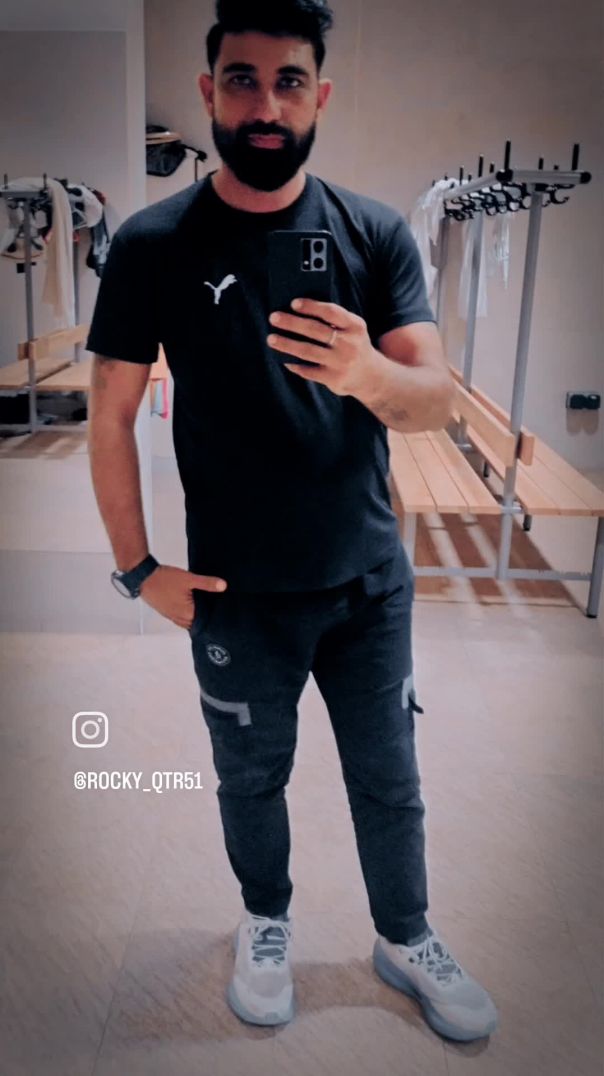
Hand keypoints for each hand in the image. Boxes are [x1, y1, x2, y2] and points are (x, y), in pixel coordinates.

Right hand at [139, 565, 226, 629]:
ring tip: (203, 607)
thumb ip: (207, 583)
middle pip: (196, 623)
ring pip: (187, 620)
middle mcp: (178, 618)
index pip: (205, 621)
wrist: (143, 577)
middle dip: (204, 617)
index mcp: (187, 613)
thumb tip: (223, 586)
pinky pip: (179, 617)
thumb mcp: (189, 579)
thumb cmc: (164, 579)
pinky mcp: (165, 611)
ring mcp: (170, 615)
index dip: (213, 616)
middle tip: (214, 608)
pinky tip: (189, 604)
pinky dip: (185, 613)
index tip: (221, 612)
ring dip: (194, 615)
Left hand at [267, 298, 382, 397]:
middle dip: (292, 323)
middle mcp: (349, 344)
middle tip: (273, 317)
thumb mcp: (352, 329)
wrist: (371, 377)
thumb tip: (297, 312)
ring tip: (271, 338)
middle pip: (315, 330)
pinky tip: (283, 358)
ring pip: (308, 351)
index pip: (331, 312)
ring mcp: (341, 363)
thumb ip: (333, 320)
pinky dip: (294, 364)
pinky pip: (308, 370)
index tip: (293, 303)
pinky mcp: (333, 379)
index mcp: (355, 326)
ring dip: (286, 344)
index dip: (311, 306)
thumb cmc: (353, 345)